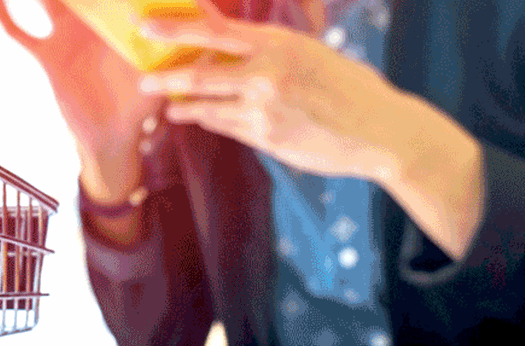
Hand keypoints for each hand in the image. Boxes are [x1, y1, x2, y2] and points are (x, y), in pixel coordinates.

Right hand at [0, 0, 163, 203]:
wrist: (111, 141)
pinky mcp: (47, 58)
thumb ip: (172, 62)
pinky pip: (20, 34)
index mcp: (119, 29)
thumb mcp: (159, 82)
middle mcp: (92, 30)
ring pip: (46, 0)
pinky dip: (4, 14)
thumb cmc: (139, 110)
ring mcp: (66, 41)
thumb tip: (200, 47)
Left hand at [136, 0, 408, 181]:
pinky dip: (210, 120)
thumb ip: (268, 51)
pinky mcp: (266, 139)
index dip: (176, 28)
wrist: (380, 132)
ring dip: (184, 106)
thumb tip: (226, 46)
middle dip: (166, 79)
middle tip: (144, 82)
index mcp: (278, 44)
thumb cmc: (348, 87)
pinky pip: (227, 127)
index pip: (215, 32)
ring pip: (208, 106)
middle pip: (199, 74)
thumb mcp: (309, 54)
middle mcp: (267, 75)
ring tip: (169, 106)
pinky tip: (200, 117)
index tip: (146, 28)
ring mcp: (264, 110)